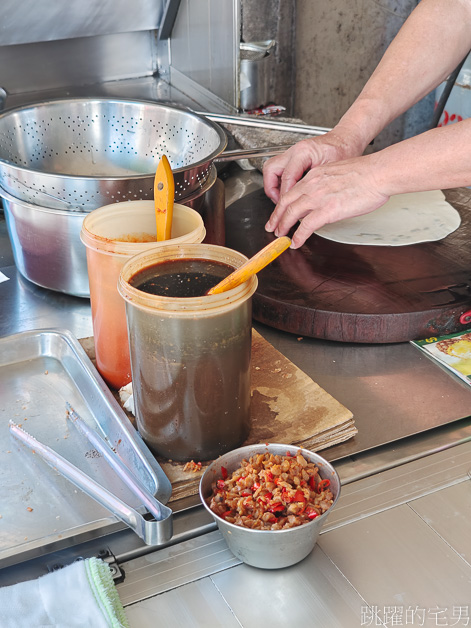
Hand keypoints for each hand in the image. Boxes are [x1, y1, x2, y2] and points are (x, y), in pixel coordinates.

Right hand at [263, 130, 363, 204]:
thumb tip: (304, 208)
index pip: (286, 178)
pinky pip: (279, 170)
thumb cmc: (344, 152)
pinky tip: (289, 192)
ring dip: (273, 185)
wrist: (347, 140)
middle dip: (271, 189)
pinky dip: (280, 182)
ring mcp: (292, 153)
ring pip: (271, 169)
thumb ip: (315, 189)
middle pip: (270, 170)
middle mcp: (295, 151)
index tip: (287, 209)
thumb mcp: (331, 174)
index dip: (285, 196)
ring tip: (282, 199)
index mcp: (303, 153)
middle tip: (279, 203)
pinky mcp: (294, 157)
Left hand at [265, 155, 388, 248]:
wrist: (379, 173)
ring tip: (280, 236)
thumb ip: (327, 184)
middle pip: (286, 202)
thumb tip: (325, 195)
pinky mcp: (327, 210)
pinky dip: (298, 236)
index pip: (292, 190)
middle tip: (272, 226)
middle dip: (276, 216)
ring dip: (283, 226)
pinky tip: (296, 242)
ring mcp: (318, 197)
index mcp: (316, 175)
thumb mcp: (339, 173)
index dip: (282, 203)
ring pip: (291, 213)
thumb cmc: (367, 173)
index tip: (279, 211)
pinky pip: (306, 226)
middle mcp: (313, 185)